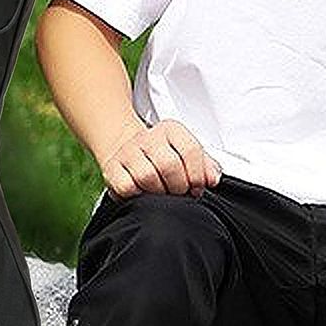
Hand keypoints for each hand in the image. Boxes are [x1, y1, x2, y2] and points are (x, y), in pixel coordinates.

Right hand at [97, 117, 221, 197]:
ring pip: (147, 176)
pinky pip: (126, 187)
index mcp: (170, 130)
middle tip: (178, 192)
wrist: (126, 148)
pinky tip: (142, 193)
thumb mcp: (186, 155)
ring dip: (158, 192)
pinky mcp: (112, 168)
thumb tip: (212, 179)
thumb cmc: (162, 156)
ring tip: (161, 193)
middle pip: (169, 165)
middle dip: (178, 186)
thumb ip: (205, 166)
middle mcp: (148, 137)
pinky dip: (137, 195)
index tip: (196, 187)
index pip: (190, 151)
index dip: (197, 175)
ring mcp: (128, 152)